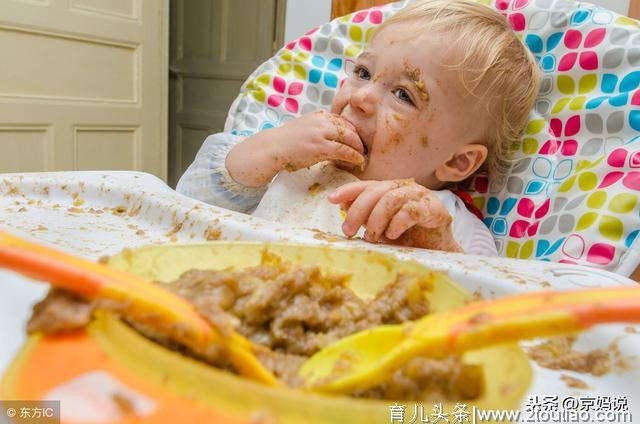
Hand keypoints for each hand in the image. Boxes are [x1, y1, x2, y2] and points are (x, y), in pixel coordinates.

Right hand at [226, 110, 363, 187]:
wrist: (272, 148)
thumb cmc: (287, 143)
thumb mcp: (305, 128)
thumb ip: (320, 129)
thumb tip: (335, 138)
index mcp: (319, 115)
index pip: (343, 121)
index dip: (353, 132)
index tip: (357, 141)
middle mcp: (322, 121)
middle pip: (349, 128)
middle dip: (359, 140)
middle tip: (364, 150)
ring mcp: (321, 133)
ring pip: (349, 138)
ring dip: (359, 148)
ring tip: (362, 157)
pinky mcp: (320, 147)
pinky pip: (344, 150)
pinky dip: (354, 156)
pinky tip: (358, 161)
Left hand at [328, 179, 462, 251]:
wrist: (438, 252)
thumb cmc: (408, 238)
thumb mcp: (380, 228)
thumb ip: (364, 216)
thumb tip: (342, 205)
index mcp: (390, 190)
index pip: (366, 185)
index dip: (348, 190)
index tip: (331, 199)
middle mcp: (404, 188)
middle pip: (376, 191)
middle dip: (357, 211)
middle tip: (348, 231)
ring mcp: (421, 196)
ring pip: (391, 199)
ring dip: (376, 219)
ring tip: (372, 237)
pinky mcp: (435, 209)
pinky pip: (411, 210)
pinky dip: (397, 223)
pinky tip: (392, 235)